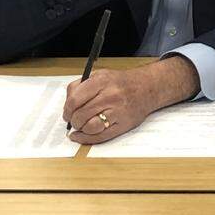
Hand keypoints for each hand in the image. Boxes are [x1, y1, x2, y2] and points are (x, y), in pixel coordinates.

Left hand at [65, 57, 198, 144]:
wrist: (148, 87)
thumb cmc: (121, 82)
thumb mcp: (101, 75)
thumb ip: (81, 86)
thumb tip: (67, 105)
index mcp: (102, 81)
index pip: (75, 99)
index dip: (67, 109)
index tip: (67, 113)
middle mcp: (110, 96)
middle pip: (81, 115)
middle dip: (73, 120)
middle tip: (74, 120)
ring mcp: (118, 111)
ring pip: (89, 127)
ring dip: (81, 129)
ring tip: (81, 125)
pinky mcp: (123, 124)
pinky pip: (100, 137)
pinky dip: (86, 139)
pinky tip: (80, 136)